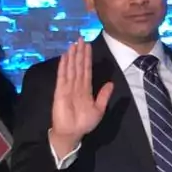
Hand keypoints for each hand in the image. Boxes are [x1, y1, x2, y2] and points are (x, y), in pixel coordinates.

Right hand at [48, 40, 113, 156]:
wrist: (72, 133)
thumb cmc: (84, 123)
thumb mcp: (99, 109)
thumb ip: (104, 96)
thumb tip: (111, 83)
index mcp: (86, 89)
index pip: (87, 70)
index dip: (87, 58)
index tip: (88, 46)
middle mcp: (76, 86)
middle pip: (78, 66)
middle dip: (79, 53)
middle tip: (80, 38)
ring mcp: (68, 87)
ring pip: (71, 69)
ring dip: (72, 56)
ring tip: (73, 44)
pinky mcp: (60, 91)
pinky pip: (62, 77)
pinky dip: (63, 66)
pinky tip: (64, 57)